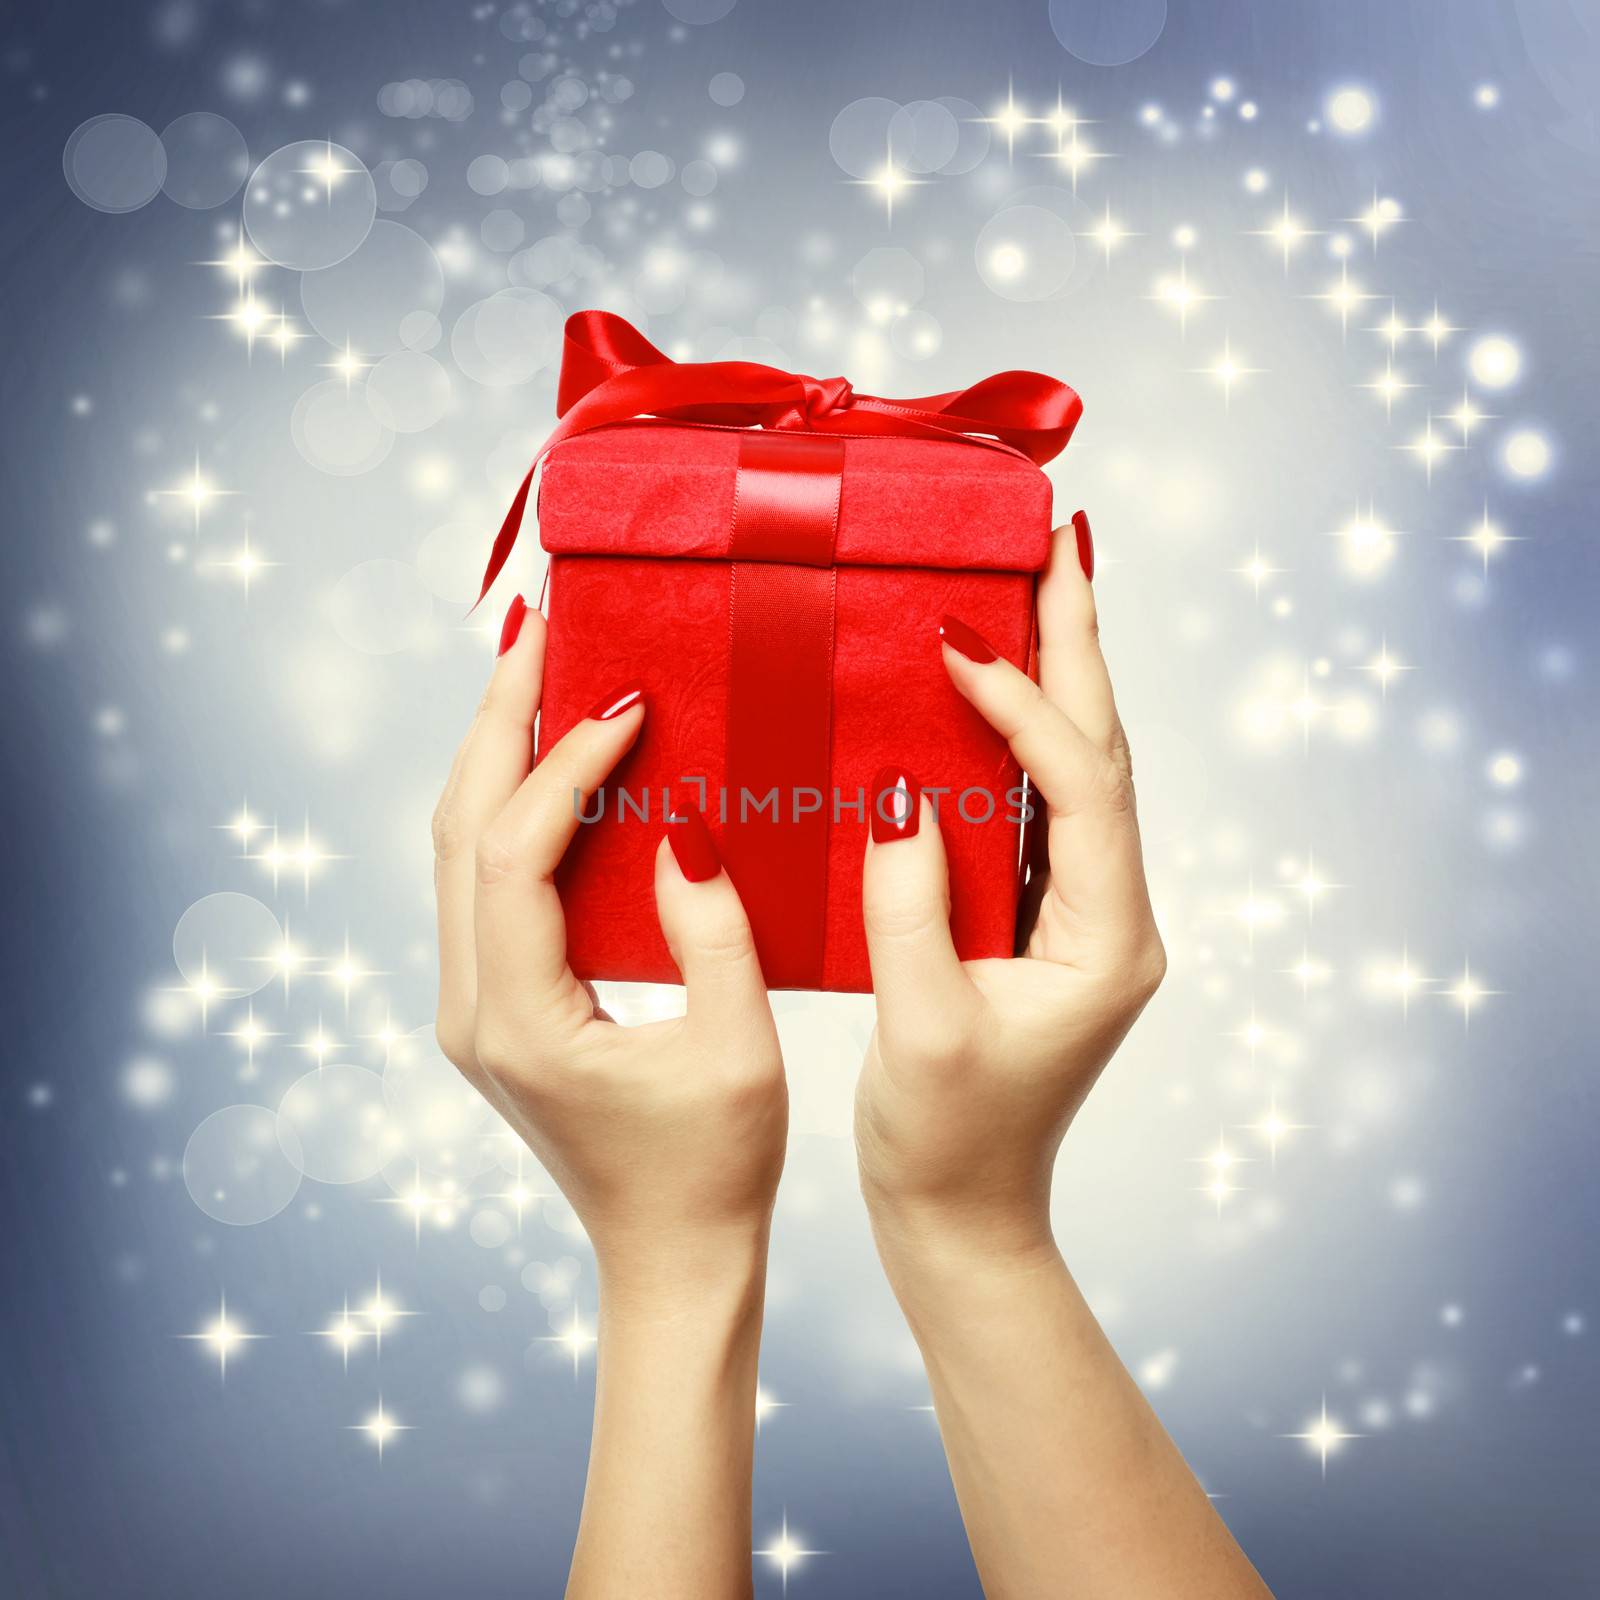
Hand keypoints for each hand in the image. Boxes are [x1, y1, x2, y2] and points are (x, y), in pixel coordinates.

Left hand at [431, 599, 787, 1305]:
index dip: (565, 762)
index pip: (517, 852)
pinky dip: (510, 806)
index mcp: (520, 1020)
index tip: (629, 699)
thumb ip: (712, 933)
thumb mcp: (740, 1049)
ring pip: (457, 850)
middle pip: (457, 830)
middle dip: (497, 719)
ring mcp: (473, 1008)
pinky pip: (483, 883)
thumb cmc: (715, 1170)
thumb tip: (682, 825)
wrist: (669, 1260)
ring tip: (540, 670)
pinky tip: (553, 762)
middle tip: (542, 628)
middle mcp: (471, 1009)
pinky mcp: (496, 1006)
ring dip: (496, 754)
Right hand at [855, 515, 1165, 1271]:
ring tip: (1033, 580)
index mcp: (1106, 941)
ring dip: (1055, 675)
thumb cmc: (947, 1141)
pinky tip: (985, 685)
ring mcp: (1080, 913)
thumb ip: (913, 907)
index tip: (961, 645)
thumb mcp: (922, 1030)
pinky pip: (1033, 805)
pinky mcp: (1038, 917)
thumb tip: (900, 790)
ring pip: (1074, 771)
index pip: (1083, 792)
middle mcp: (1111, 914)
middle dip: (1078, 645)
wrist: (964, 1214)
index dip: (1029, 710)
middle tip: (1057, 541)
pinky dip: (1014, 734)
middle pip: (1101, 754)